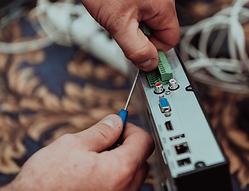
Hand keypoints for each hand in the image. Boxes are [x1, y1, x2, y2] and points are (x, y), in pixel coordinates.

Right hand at [2, 114, 153, 190]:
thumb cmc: (47, 183)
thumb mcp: (73, 145)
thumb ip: (101, 131)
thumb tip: (116, 121)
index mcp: (121, 169)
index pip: (145, 141)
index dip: (131, 129)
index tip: (119, 126)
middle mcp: (126, 188)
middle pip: (141, 159)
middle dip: (126, 146)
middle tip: (104, 141)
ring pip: (131, 175)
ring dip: (119, 163)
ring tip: (93, 160)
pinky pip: (121, 188)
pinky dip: (113, 178)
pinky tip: (91, 176)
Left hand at [51, 0, 179, 70]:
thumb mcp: (118, 23)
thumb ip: (136, 48)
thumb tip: (150, 64)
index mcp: (164, 5)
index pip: (170, 41)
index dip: (152, 50)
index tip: (137, 53)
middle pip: (158, 30)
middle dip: (139, 35)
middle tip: (120, 28)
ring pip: (147, 20)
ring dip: (132, 24)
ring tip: (115, 13)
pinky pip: (140, 8)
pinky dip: (127, 12)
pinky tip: (114, 5)